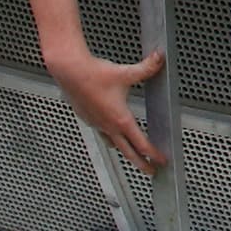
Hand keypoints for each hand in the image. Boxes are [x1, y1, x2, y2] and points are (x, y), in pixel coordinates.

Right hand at [52, 43, 166, 170]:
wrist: (69, 72)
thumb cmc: (94, 74)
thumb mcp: (125, 73)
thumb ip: (146, 68)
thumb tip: (159, 58)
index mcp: (119, 119)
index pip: (140, 143)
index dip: (153, 154)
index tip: (161, 161)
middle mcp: (108, 125)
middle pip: (127, 152)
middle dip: (141, 164)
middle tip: (151, 171)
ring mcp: (97, 123)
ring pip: (113, 144)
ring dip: (124, 152)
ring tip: (132, 155)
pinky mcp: (88, 118)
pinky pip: (102, 134)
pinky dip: (111, 139)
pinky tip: (112, 134)